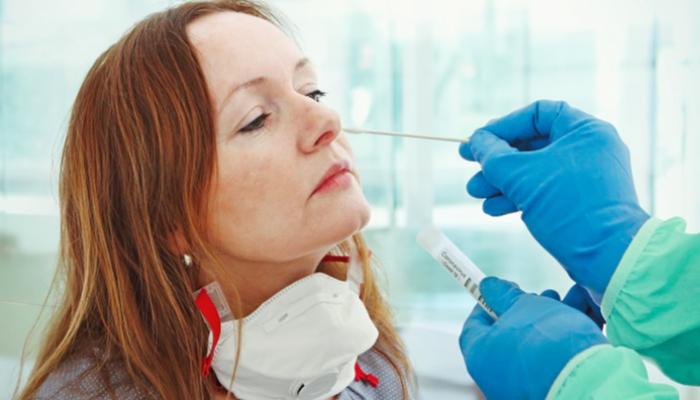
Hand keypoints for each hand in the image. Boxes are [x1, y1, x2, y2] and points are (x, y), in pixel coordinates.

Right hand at [459, 100, 648, 300]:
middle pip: (532, 144)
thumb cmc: (570, 209)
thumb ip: (492, 155)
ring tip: (475, 193)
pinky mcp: (580, 203)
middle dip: (497, 160)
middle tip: (469, 166)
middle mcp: (589, 149)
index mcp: (585, 131)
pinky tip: (493, 209)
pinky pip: (543, 191)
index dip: (503, 126)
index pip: (537, 114)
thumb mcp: (522, 176)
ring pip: (534, 171)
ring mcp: (586, 178)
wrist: (608, 258)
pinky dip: (517, 197)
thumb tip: (475, 142)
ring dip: (501, 181)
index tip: (478, 141)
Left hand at [459, 277, 607, 399]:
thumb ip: (504, 295)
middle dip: (528, 310)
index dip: (486, 303)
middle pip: (508, 335)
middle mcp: (498, 377)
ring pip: (536, 346)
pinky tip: (583, 317)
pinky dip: (565, 339)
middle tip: (542, 295)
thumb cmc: (548, 341)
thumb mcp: (524, 306)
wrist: (587, 383)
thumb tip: (489, 286)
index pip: (474, 326)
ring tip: (569, 301)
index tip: (500, 290)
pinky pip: (554, 360)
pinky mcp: (552, 391)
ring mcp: (524, 387)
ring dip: (552, 320)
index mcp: (480, 357)